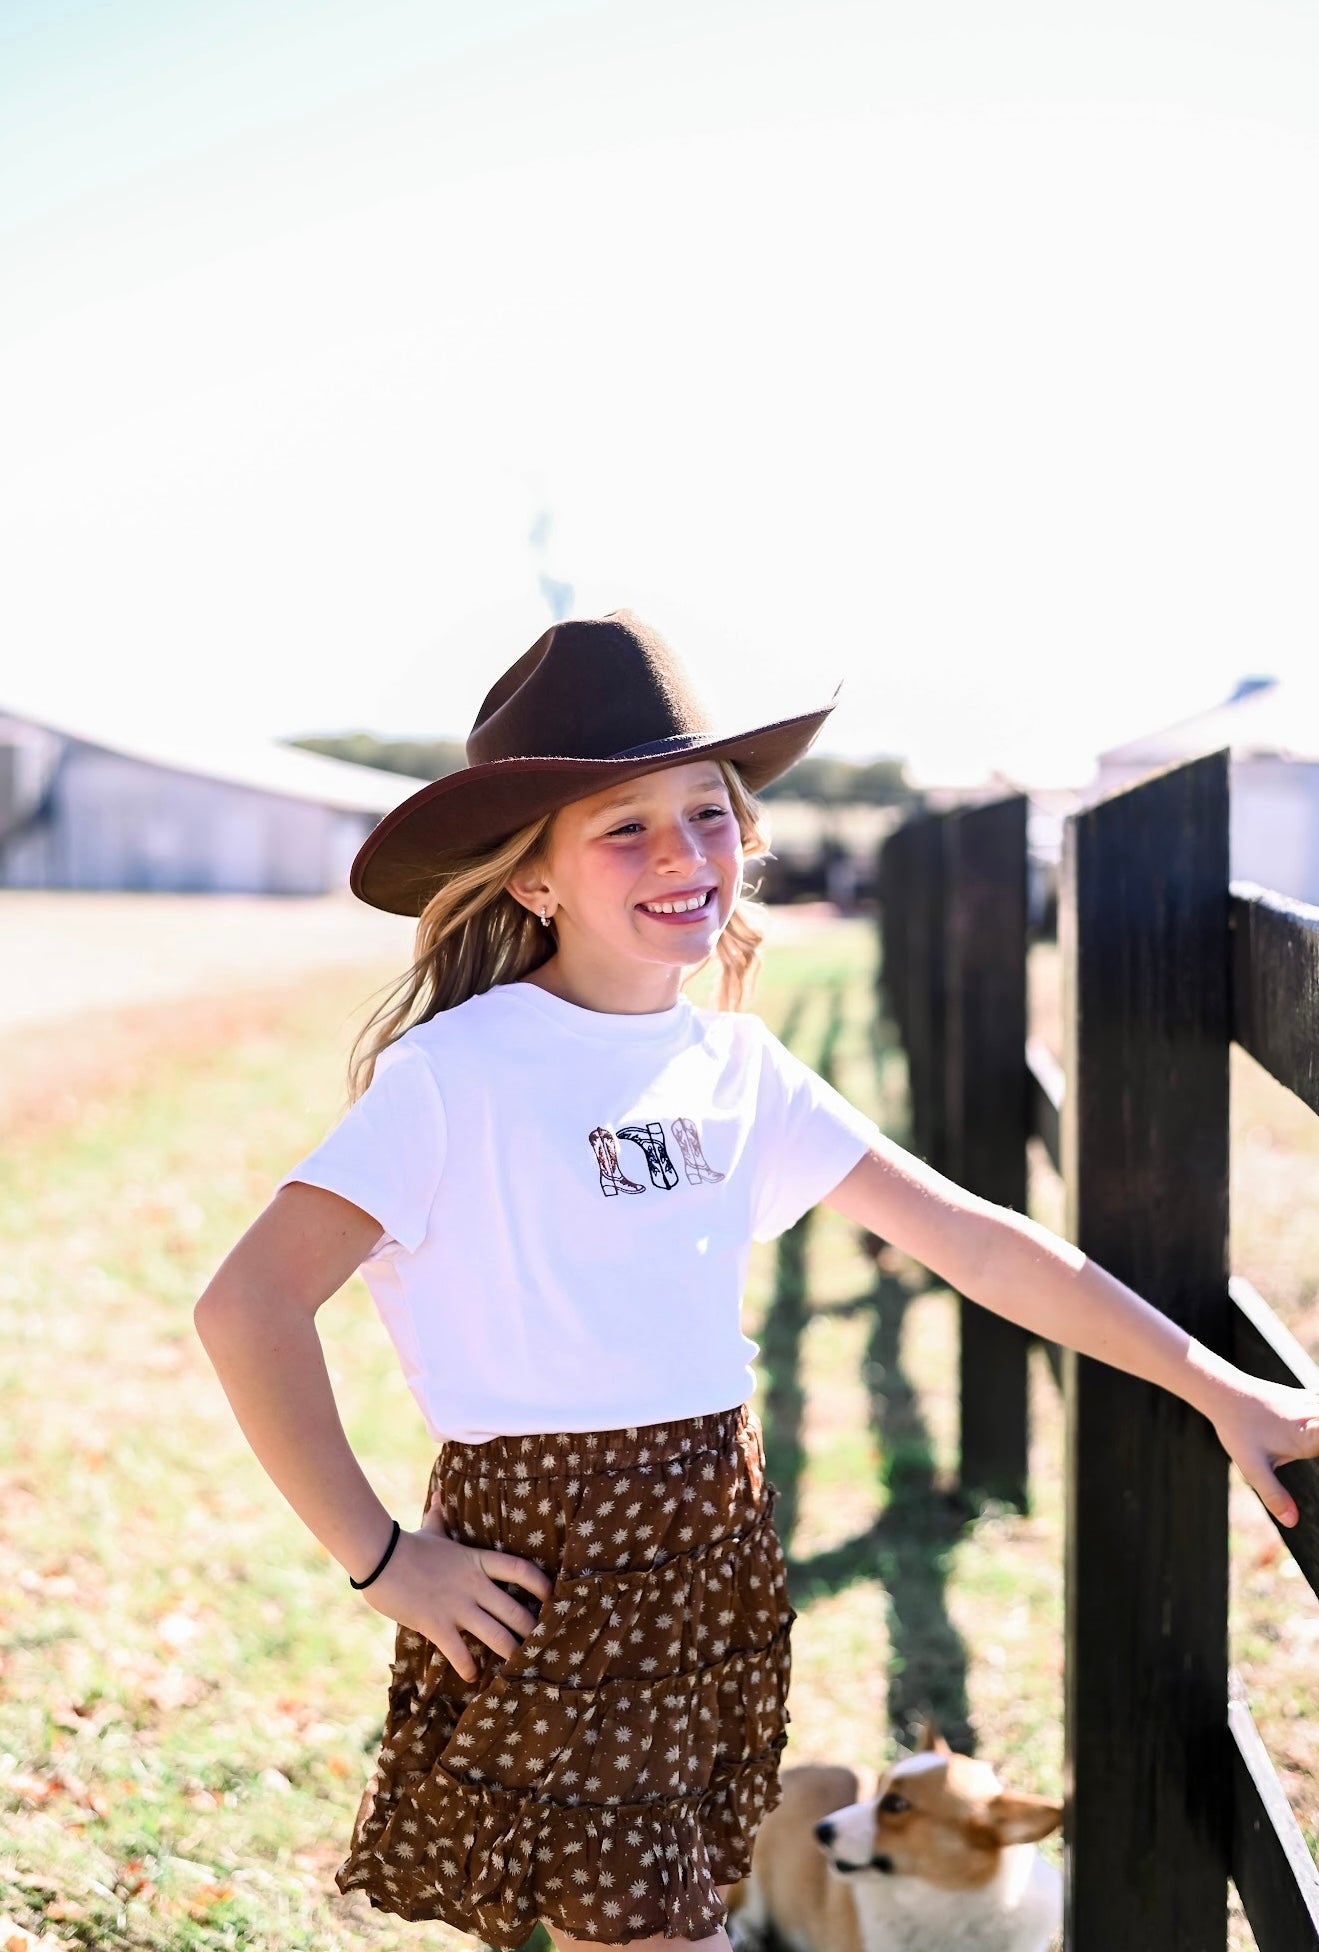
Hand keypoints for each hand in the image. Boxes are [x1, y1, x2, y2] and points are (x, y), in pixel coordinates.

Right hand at [359, 1500, 553, 1681]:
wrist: (380, 1557)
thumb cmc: (407, 1544)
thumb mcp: (431, 1528)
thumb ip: (440, 1515)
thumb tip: (439, 1496)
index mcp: (476, 1560)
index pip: (520, 1569)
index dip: (541, 1584)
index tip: (552, 1596)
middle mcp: (473, 1585)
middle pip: (515, 1610)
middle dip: (531, 1630)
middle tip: (541, 1643)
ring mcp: (457, 1606)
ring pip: (496, 1636)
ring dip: (510, 1653)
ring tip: (519, 1666)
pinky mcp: (437, 1625)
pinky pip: (460, 1653)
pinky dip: (469, 1668)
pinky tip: (474, 1677)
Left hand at [1210, 1375, 1318, 1528]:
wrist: (1224, 1392)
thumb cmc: (1238, 1430)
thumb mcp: (1252, 1467)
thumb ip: (1273, 1495)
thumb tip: (1293, 1523)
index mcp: (1309, 1435)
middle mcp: (1316, 1416)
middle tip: (1314, 1455)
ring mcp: (1314, 1404)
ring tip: (1304, 1451)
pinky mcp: (1310, 1398)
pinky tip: (1313, 1438)